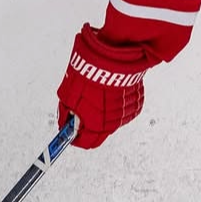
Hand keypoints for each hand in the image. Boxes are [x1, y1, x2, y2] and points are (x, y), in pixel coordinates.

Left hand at [56, 24, 148, 148]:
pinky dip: (114, 103)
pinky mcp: (135, 102)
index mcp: (97, 124)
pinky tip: (108, 91)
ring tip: (96, 94)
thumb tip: (65, 121)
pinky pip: (122, 108)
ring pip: (111, 119)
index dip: (76, 138)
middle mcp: (113, 122)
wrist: (112, 59)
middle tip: (80, 109)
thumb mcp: (67, 96)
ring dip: (103, 112)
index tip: (71, 133)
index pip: (86, 142)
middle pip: (99, 132)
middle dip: (88, 123)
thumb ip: (67, 113)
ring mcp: (126, 113)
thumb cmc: (89, 76)